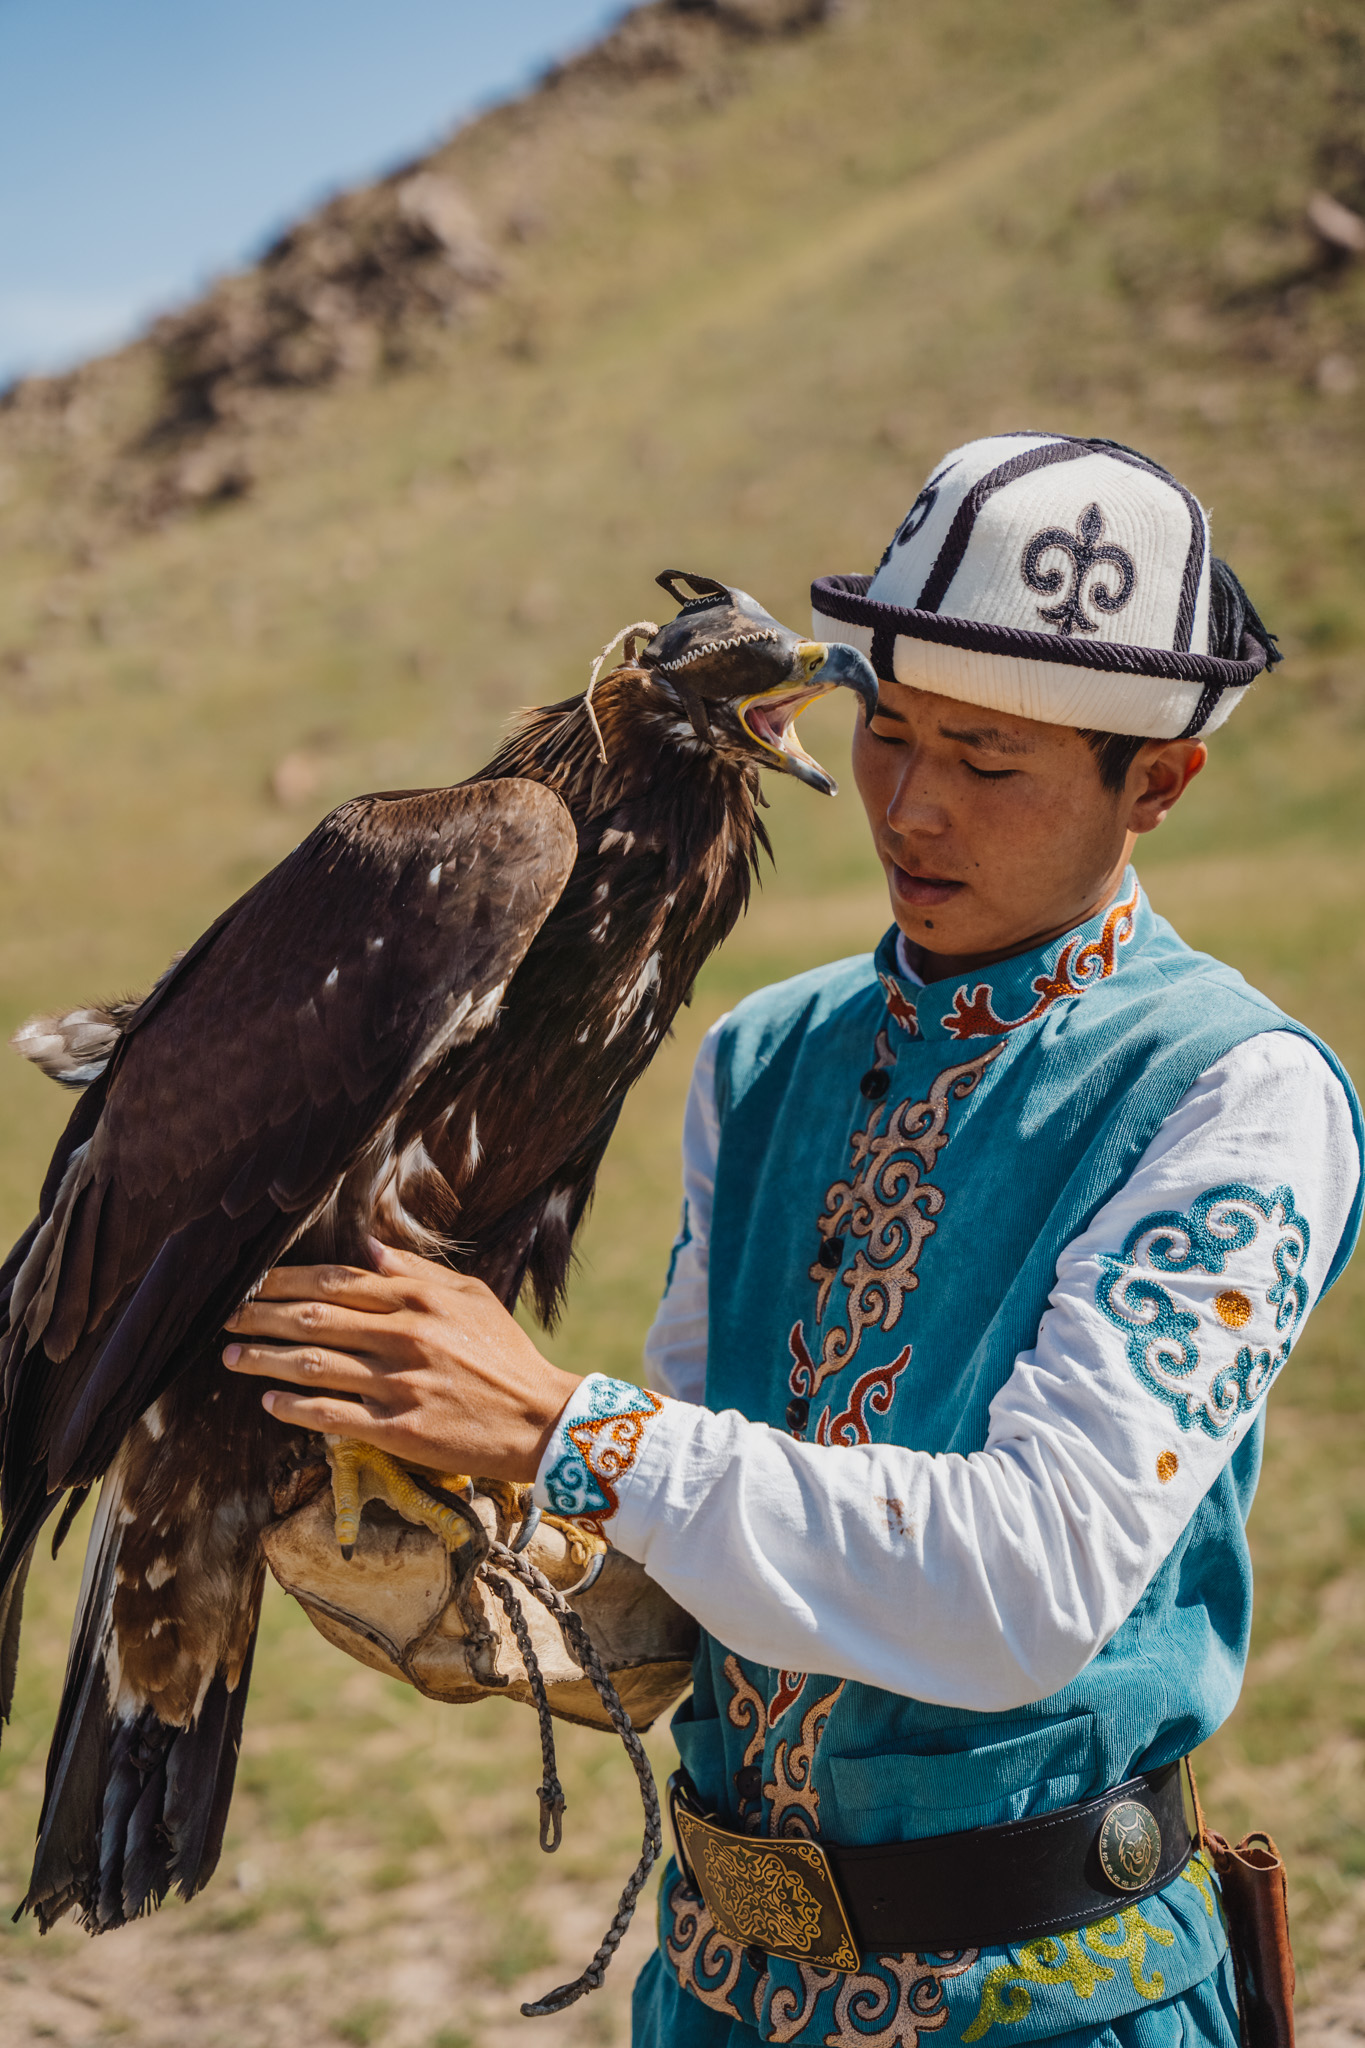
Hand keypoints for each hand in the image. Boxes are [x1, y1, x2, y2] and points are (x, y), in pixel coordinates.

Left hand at [222, 1242, 580, 1482]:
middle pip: (314, 1319)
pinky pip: (333, 1415)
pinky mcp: (399, 1429)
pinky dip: (295, 1407)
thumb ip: (416, 1271)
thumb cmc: (505, 1354)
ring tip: (230, 1356)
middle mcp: (404, 1336)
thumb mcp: (471, 1297)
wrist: (540, 1420)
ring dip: (265, 1358)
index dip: (287, 1281)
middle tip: (224, 1316)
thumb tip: (365, 1246)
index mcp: (419, 1300)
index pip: (336, 1282)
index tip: (252, 1283)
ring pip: (314, 1365)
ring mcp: (399, 1384)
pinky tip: (269, 1401)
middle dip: (261, 1316)